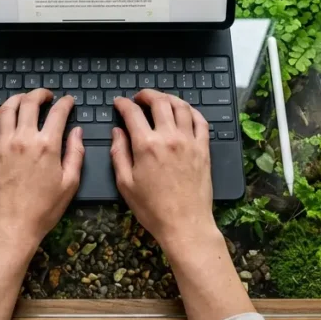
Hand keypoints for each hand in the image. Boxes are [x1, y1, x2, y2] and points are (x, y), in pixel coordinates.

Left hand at [0, 89, 84, 257]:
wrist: (11, 226)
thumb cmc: (43, 209)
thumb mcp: (70, 183)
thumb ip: (76, 153)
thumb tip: (77, 132)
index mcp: (47, 145)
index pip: (58, 112)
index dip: (65, 102)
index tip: (67, 101)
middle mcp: (24, 139)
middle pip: (30, 103)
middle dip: (40, 94)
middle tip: (46, 96)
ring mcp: (2, 144)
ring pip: (7, 108)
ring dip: (17, 99)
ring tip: (24, 100)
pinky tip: (0, 113)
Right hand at [112, 89, 252, 319]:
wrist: (185, 224)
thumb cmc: (152, 208)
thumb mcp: (125, 184)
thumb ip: (119, 153)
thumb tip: (117, 132)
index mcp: (146, 145)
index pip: (133, 113)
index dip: (123, 104)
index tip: (119, 103)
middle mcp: (169, 137)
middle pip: (159, 102)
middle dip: (146, 95)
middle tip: (139, 97)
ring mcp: (189, 141)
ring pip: (181, 107)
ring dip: (168, 98)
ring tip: (160, 100)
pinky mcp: (203, 149)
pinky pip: (200, 121)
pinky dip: (191, 111)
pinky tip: (184, 111)